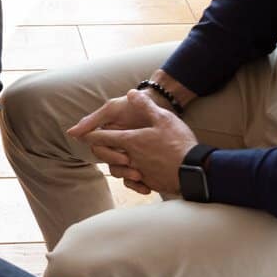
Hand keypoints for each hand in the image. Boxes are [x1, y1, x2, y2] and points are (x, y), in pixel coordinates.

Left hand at [72, 90, 197, 195]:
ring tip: (120, 160)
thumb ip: (145, 105)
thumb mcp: (163, 118)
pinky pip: (132, 183)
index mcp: (131, 141)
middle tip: (98, 146)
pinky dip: (131, 180)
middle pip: (105, 156)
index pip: (102, 138)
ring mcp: (139, 172)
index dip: (90, 135)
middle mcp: (130, 158)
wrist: (195, 170)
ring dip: (115, 165)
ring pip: (117, 171)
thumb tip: (132, 93)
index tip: (82, 134)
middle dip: (100, 150)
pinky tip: (136, 176)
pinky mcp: (149, 183)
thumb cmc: (179, 143)